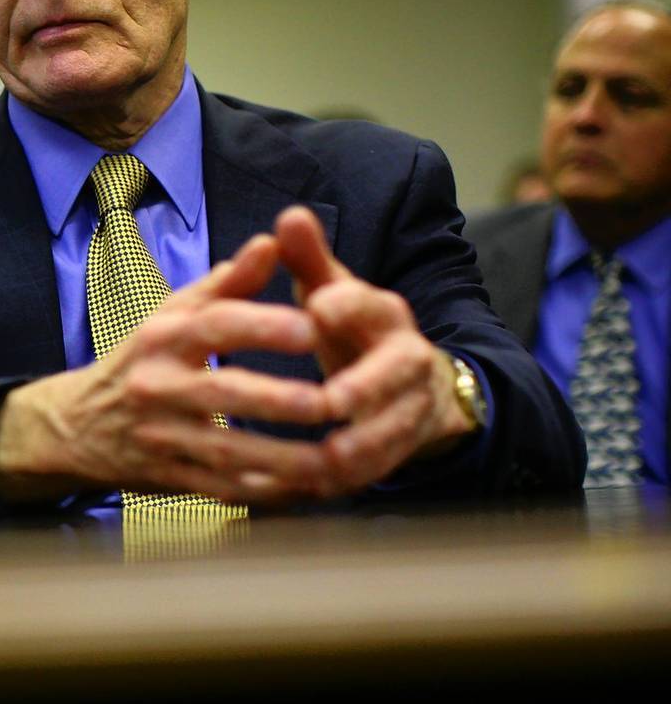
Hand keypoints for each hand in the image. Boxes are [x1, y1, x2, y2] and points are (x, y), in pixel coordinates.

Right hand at [0, 233, 340, 504]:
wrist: (73, 426)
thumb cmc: (141, 361)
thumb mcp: (172, 314)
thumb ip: (228, 283)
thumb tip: (274, 241)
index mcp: (163, 338)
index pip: (213, 325)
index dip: (262, 325)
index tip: (312, 327)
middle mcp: (157, 386)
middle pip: (221, 392)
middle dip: (278, 399)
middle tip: (332, 401)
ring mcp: (160, 437)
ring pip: (227, 452)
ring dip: (284, 458)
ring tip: (336, 457)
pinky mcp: (167, 477)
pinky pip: (221, 488)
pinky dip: (265, 492)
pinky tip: (306, 489)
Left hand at [276, 206, 473, 490]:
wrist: (413, 384)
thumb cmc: (353, 331)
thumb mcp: (333, 291)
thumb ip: (310, 259)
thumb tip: (290, 215)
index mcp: (383, 315)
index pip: (371, 303)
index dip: (349, 303)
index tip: (320, 306)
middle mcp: (405, 358)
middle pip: (397, 370)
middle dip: (367, 385)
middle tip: (332, 400)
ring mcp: (409, 406)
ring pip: (395, 427)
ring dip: (364, 444)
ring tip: (329, 458)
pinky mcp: (401, 447)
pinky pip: (380, 467)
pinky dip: (351, 480)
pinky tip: (315, 488)